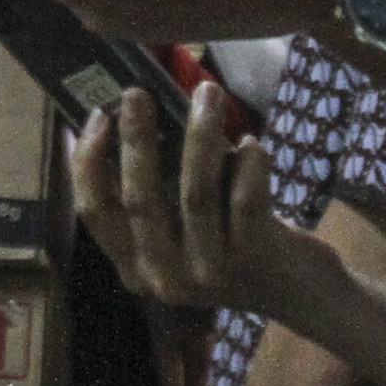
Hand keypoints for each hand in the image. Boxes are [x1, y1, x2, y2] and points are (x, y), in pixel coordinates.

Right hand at [77, 82, 340, 324]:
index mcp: (136, 268)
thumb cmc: (230, 245)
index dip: (89, 162)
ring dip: (200, 134)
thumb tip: (129, 119)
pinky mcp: (254, 259)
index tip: (97, 116)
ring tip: (207, 92)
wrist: (296, 292)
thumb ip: (154, 195)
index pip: (95, 213)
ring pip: (195, 193)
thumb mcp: (179, 235)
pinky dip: (248, 163)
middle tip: (138, 92)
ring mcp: (210, 272)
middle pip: (140, 200)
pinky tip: (251, 143)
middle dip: (136, 139)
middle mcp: (166, 278)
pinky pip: (244, 199)